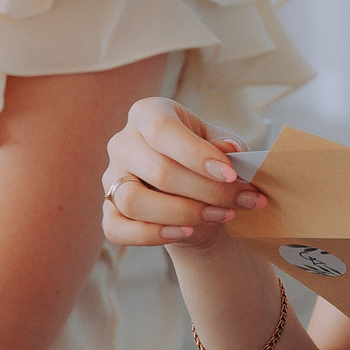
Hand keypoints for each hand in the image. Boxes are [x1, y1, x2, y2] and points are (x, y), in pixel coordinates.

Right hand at [98, 98, 266, 249]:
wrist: (198, 196)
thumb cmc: (208, 162)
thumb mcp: (222, 144)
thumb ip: (227, 145)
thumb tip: (230, 150)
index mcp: (148, 114)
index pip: (163, 129)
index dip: (197, 154)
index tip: (232, 174)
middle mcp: (123, 143)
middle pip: (158, 170)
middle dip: (207, 191)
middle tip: (241, 201)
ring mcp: (111, 178)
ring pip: (134, 201)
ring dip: (183, 214)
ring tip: (220, 216)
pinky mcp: (108, 211)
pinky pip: (117, 229)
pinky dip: (152, 235)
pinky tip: (187, 233)